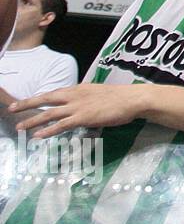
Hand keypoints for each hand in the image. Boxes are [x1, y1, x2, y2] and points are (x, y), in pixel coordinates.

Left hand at [11, 83, 147, 138]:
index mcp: (79, 88)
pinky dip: (48, 130)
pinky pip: (61, 125)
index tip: (27, 101)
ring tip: (20, 126)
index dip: (39, 97)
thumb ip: (87, 99)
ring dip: (33, 120)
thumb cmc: (121, 98)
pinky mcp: (82, 117)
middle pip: (45, 99)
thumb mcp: (100, 94)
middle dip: (27, 104)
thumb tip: (82, 107)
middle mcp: (74, 95)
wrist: (132, 99)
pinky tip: (38, 135)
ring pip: (49, 113)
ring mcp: (77, 107)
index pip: (54, 92)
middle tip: (11, 109)